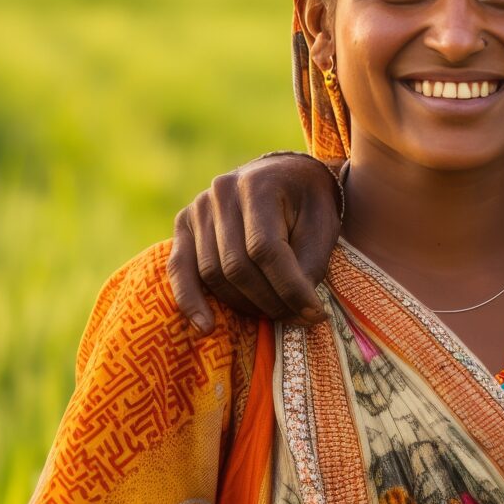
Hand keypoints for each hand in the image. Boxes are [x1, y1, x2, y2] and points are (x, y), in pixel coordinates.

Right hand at [167, 153, 340, 328]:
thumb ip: (310, 265)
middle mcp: (221, 192)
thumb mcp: (324, 225)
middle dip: (269, 301)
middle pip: (236, 265)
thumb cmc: (309, 203)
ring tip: (272, 315)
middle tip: (296, 318)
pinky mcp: (184, 225)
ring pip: (212, 273)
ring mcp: (198, 208)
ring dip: (243, 305)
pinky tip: (205, 327)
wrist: (285, 176)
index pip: (266, 249)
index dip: (290, 288)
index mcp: (258, 183)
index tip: (315, 314)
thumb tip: (298, 310)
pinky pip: (179, 269)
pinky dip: (190, 300)